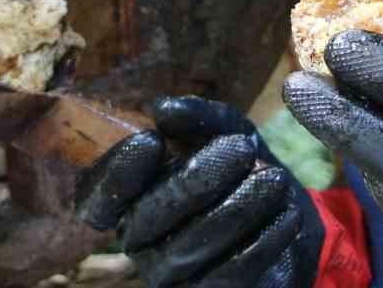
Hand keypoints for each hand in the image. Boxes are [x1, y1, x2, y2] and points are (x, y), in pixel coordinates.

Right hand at [74, 96, 323, 287]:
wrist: (286, 214)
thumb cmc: (241, 167)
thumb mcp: (226, 131)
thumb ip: (196, 117)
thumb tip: (163, 110)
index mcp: (130, 199)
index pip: (95, 200)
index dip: (114, 173)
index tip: (151, 140)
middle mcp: (141, 241)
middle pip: (144, 221)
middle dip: (193, 181)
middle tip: (239, 149)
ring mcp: (173, 275)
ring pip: (187, 248)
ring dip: (235, 209)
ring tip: (275, 180)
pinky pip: (229, 275)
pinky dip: (261, 242)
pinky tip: (286, 214)